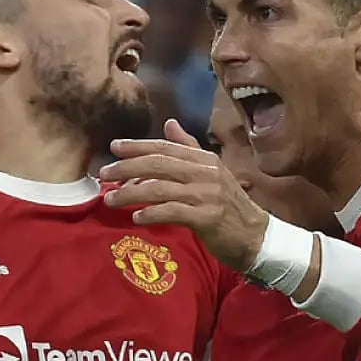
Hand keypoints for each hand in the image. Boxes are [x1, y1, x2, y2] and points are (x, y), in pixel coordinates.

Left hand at [99, 119, 268, 270]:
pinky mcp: (207, 217)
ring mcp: (207, 195)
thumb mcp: (212, 171)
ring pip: (159, 188)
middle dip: (126, 168)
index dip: (137, 146)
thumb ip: (189, 148)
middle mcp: (205, 172)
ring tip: (111, 199)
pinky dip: (151, 213)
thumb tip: (169, 123)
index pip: (165, 147)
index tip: (114, 147)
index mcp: (205, 159)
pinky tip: (136, 217)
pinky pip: (172, 212)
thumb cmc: (229, 205)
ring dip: (130, 193)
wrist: (256, 236)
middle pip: (158, 164)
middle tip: (104, 174)